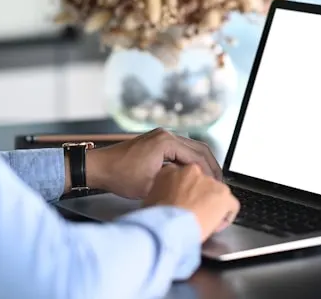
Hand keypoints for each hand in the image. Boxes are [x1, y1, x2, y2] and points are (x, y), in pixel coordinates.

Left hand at [85, 128, 221, 198]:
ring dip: (203, 163)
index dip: (211, 172)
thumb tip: (196, 186)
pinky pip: (182, 149)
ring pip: (192, 148)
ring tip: (211, 180)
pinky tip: (194, 174)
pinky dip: (191, 161)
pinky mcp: (158, 141)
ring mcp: (162, 136)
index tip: (218, 186)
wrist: (99, 167)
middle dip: (212, 166)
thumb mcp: (151, 185)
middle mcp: (166, 134)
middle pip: (200, 148)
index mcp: (166, 142)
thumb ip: (175, 182)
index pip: (198, 156)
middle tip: (220, 183)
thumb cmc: (120, 177)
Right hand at [143, 164, 239, 241]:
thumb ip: (161, 194)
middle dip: (200, 198)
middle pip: (202, 184)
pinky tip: (217, 225)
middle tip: (194, 213)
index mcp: (171, 171)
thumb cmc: (155, 218)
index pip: (183, 178)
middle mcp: (192, 172)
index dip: (185, 192)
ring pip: (216, 194)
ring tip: (204, 222)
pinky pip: (231, 205)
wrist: (166, 226)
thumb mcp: (149, 200)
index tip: (184, 202)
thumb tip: (165, 202)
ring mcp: (209, 182)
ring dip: (212, 206)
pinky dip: (227, 215)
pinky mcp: (222, 194)